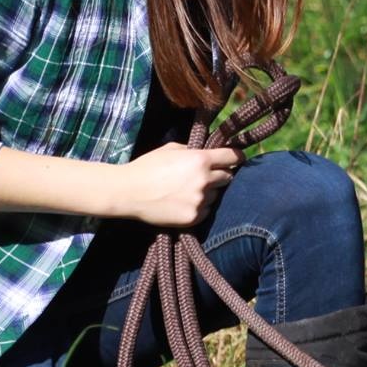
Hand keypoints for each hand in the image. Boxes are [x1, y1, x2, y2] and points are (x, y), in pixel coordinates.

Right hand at [122, 143, 242, 227]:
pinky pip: (205, 211)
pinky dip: (199, 207)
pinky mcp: (193, 217)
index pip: (232, 157)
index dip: (236, 157)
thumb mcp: (171, 149)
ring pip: (216, 196)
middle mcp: (204, 180)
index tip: (237, 159)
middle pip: (227, 177)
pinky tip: (183, 203)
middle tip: (206, 177)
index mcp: (200, 160)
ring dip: (208, 193)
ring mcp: (200, 200)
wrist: (129, 192)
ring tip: (188, 192)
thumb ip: (192, 151)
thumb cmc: (147, 166)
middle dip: (220, 175)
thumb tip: (205, 153)